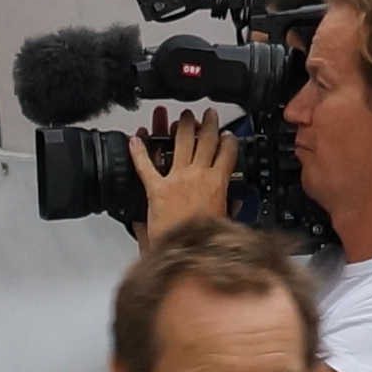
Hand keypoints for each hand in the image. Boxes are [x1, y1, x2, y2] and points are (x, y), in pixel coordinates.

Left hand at [134, 113, 233, 238]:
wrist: (185, 257)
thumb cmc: (203, 244)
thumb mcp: (227, 225)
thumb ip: (230, 210)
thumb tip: (235, 205)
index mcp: (218, 184)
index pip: (228, 153)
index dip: (229, 140)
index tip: (229, 134)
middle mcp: (198, 176)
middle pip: (206, 140)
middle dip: (208, 123)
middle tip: (207, 114)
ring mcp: (176, 179)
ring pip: (181, 142)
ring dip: (183, 125)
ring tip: (183, 116)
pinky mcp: (156, 188)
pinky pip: (145, 166)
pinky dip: (138, 151)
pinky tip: (135, 138)